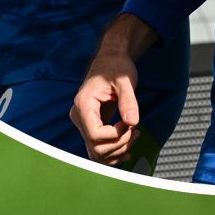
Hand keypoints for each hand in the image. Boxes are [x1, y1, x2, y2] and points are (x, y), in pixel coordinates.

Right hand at [70, 26, 152, 165]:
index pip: (95, 135)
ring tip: (134, 136)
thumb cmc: (116, 67)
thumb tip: (132, 122)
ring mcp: (83, 122)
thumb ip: (128, 101)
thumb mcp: (125, 80)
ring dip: (118, 151)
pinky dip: (112, 154)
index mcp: (84, 104)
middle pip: (96, 147)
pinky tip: (126, 148)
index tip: (128, 124)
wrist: (110, 60)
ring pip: (96, 152)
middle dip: (119, 144)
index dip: (115, 135)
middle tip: (135, 131)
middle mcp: (79, 115)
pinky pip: (97, 148)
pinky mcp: (90, 126)